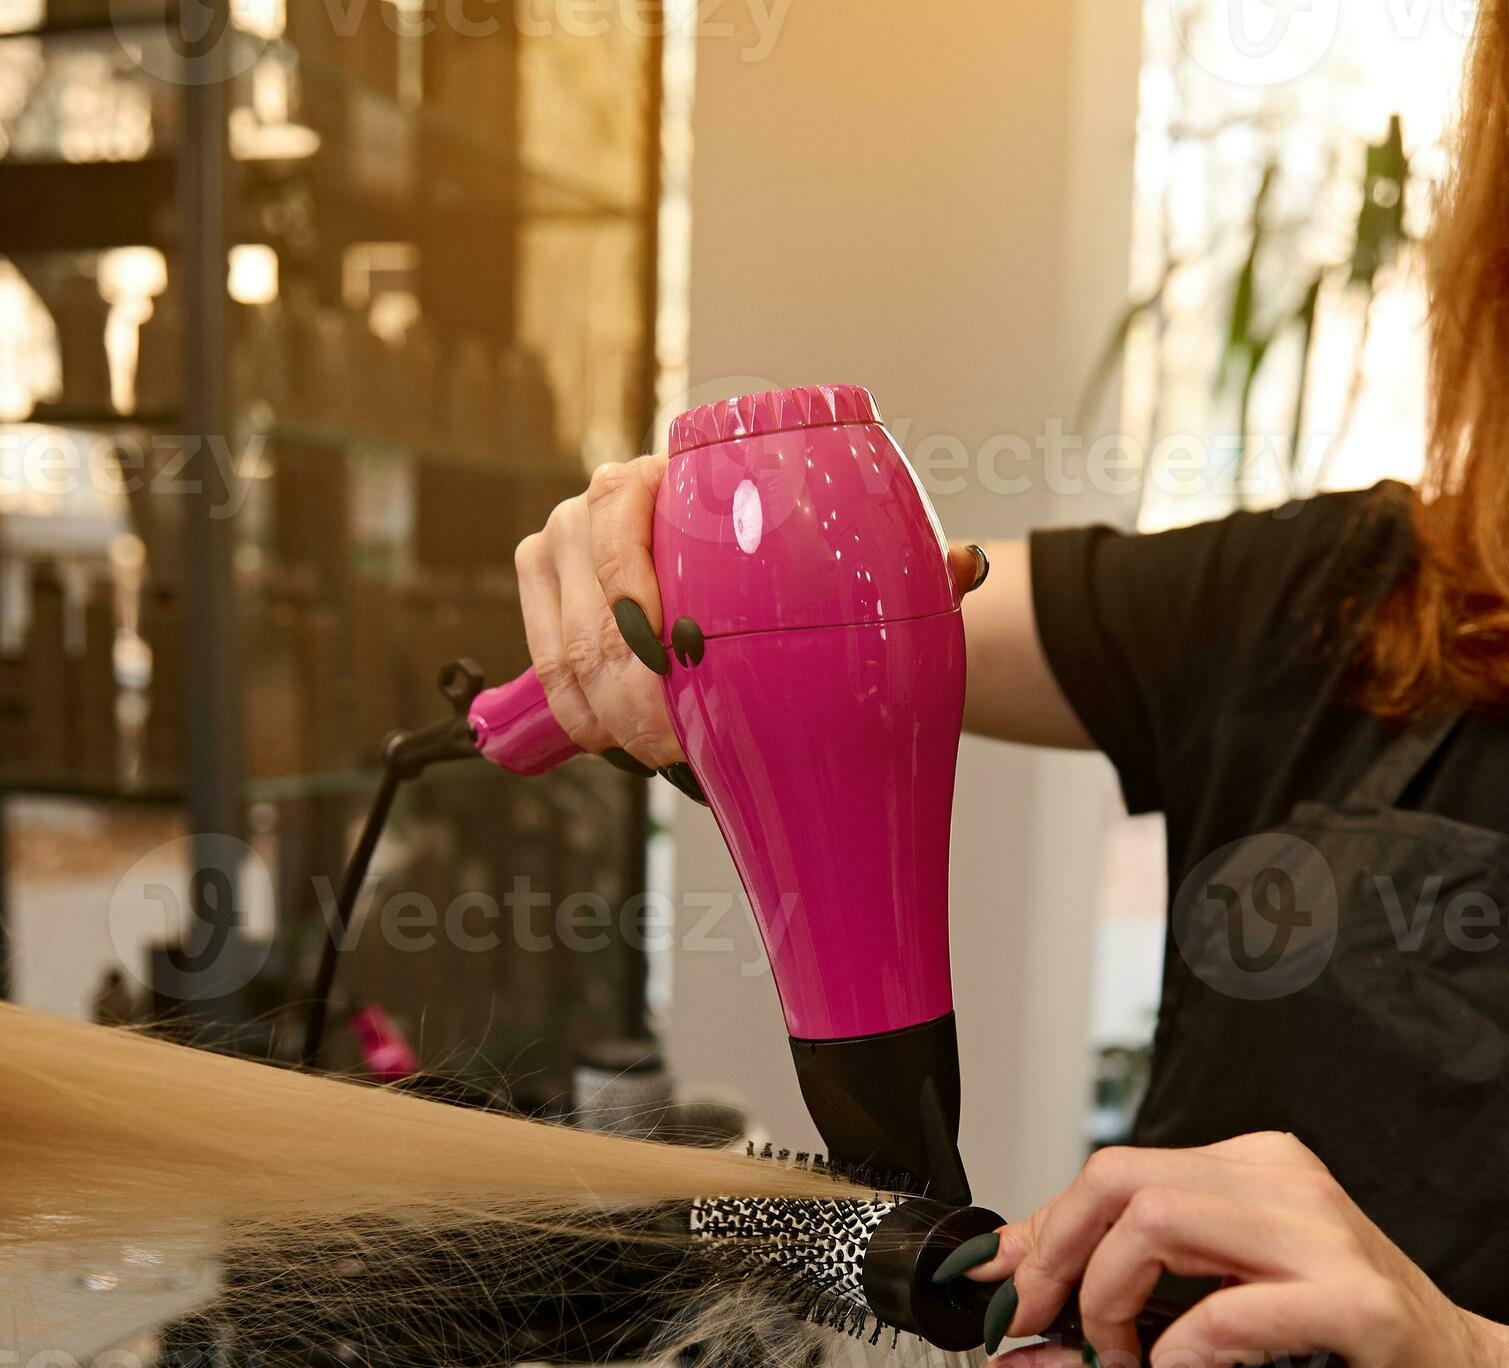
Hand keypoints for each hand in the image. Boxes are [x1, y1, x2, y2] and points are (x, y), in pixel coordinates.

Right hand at [509, 458, 991, 772]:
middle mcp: (604, 499)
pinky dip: (577, 717)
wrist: (759, 571)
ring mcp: (566, 547)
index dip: (636, 605)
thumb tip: (964, 567)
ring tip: (660, 756)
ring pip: (563, 646)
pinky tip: (619, 748)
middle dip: (628, 694)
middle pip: (590, 605)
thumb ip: (912, 560)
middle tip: (677, 748)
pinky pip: (543, 665)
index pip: (620, 518)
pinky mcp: (548, 595)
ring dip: (604, 717)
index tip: (676, 669)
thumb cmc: (807, 563)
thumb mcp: (857, 560)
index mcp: (673, 470)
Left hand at [965, 1132, 1508, 1367]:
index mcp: (1250, 1173)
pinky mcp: (1353, 1300)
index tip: (995, 1294)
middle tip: (1047, 1334)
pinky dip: (1182, 1358)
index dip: (1034, 1236)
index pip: (1109, 1175)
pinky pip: (1224, 1311)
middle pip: (1118, 1179)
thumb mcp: (1198, 1360)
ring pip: (1157, 1223)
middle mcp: (1282, 1184)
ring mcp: (1322, 1234)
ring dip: (1113, 1309)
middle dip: (1056, 1263)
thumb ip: (1096, 1365)